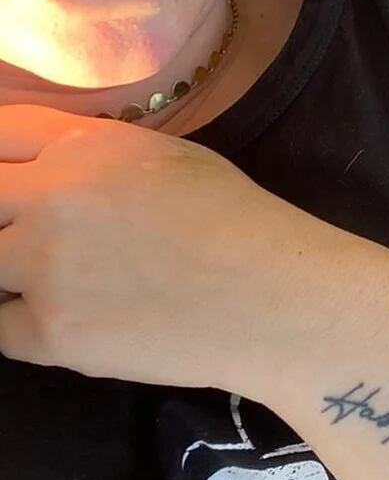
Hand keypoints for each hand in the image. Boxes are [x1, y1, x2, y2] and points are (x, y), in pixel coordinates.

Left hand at [0, 104, 308, 395]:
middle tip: (33, 238)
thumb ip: (96, 157)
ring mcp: (43, 268)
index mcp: (84, 147)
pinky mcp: (50, 333)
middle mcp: (51, 198)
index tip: (11, 180)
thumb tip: (53, 170)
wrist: (270, 298)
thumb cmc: (237, 221)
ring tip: (60, 280)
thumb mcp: (169, 157)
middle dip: (3, 213)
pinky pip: (1, 327)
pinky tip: (72, 318)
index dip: (1, 157)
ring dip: (10, 271)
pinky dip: (28, 324)